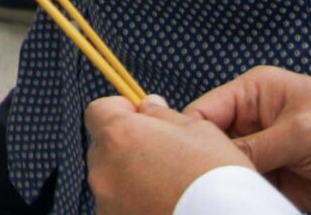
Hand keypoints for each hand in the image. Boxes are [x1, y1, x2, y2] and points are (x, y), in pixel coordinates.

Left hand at [85, 95, 253, 214]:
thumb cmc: (213, 174)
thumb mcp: (196, 129)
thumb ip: (162, 114)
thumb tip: (147, 106)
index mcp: (119, 135)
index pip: (97, 111)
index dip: (119, 110)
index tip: (141, 118)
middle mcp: (103, 169)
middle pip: (104, 147)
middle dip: (126, 146)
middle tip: (160, 155)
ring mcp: (106, 202)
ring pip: (111, 179)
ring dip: (129, 176)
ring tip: (165, 185)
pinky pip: (118, 205)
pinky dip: (134, 202)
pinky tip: (162, 203)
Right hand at [187, 67, 310, 211]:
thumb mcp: (299, 131)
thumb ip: (255, 145)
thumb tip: (215, 162)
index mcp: (254, 91)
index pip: (205, 109)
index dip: (189, 131)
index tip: (179, 157)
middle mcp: (252, 117)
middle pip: (210, 138)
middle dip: (204, 158)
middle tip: (196, 180)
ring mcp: (260, 147)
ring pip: (223, 163)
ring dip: (222, 177)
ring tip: (216, 191)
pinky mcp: (270, 174)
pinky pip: (242, 182)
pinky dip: (237, 191)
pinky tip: (234, 197)